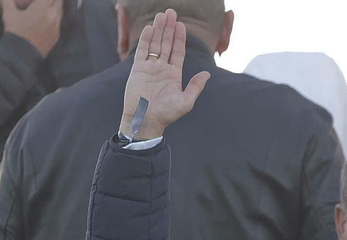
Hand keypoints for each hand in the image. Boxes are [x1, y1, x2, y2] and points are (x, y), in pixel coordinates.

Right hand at [2, 0, 61, 57]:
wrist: (21, 54)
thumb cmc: (15, 32)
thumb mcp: (9, 13)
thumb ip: (8, 1)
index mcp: (41, 8)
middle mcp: (52, 16)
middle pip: (58, 1)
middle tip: (47, 0)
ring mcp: (56, 27)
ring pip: (60, 11)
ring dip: (56, 5)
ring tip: (51, 3)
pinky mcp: (56, 36)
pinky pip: (59, 22)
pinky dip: (56, 17)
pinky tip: (51, 16)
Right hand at [117, 9, 210, 139]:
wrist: (146, 121)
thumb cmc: (166, 115)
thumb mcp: (186, 101)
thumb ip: (196, 87)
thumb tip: (207, 74)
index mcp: (173, 74)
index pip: (177, 52)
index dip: (179, 38)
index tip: (181, 25)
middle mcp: (162, 69)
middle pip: (166, 44)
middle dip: (169, 28)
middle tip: (171, 12)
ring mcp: (150, 68)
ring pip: (155, 44)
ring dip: (158, 30)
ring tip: (162, 15)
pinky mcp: (138, 70)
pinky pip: (143, 51)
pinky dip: (146, 40)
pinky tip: (150, 28)